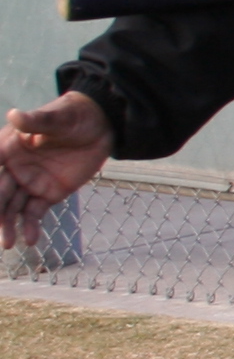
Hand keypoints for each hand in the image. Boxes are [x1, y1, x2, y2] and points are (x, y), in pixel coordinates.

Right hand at [0, 93, 111, 248]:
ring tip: (7, 244)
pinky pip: (34, 213)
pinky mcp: (48, 194)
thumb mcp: (57, 118)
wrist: (100, 127)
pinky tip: (30, 240)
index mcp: (8, 148)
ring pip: (13, 207)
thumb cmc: (73, 116)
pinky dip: (31, 227)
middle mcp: (13, 168)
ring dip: (8, 225)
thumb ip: (36, 121)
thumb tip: (15, 114)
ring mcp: (30, 182)